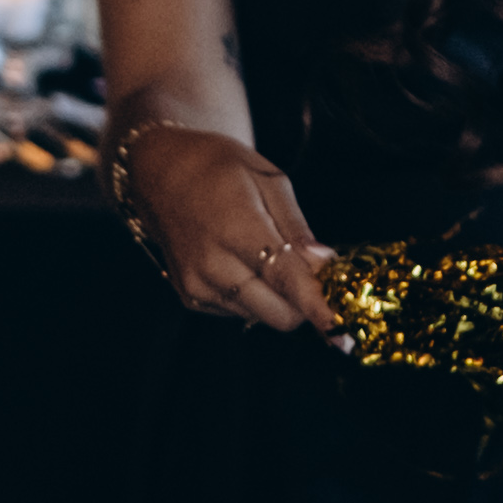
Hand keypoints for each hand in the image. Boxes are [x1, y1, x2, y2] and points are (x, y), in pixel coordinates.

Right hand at [130, 116, 333, 332]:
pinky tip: (245, 262)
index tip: (343, 335)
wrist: (160, 172)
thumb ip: (297, 227)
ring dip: (279, 298)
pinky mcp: (190, 297)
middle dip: (305, 303)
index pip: (286, 281)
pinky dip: (255, 296)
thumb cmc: (218, 167)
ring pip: (261, 316)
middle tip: (314, 275)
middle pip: (277, 314)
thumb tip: (326, 265)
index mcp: (236, 229)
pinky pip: (239, 311)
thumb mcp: (268, 179)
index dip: (318, 308)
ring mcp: (197, 285)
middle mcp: (212, 265)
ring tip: (272, 258)